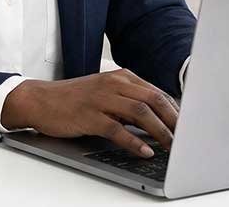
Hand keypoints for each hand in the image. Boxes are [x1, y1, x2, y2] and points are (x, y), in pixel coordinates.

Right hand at [1, 69, 178, 157]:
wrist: (40, 100)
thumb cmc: (74, 99)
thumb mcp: (105, 93)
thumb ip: (129, 101)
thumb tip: (158, 120)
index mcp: (120, 77)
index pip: (156, 92)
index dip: (175, 110)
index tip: (188, 126)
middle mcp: (113, 84)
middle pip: (153, 99)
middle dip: (174, 119)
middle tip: (187, 137)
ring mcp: (101, 99)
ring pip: (140, 112)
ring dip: (160, 130)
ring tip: (172, 146)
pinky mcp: (89, 115)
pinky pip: (117, 129)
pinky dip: (134, 142)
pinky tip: (144, 151)